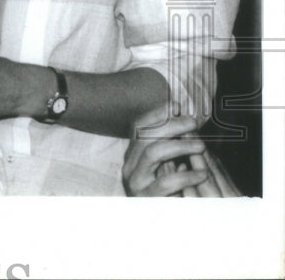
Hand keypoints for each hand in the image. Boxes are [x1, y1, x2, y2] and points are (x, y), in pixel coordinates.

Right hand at [122, 113, 239, 196]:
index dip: (157, 114)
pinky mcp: (146, 198)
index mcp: (133, 156)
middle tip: (193, 122)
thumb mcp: (166, 168)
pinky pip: (166, 182)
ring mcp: (135, 181)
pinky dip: (186, 176)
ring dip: (179, 146)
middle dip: (171, 125)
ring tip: (201, 146)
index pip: (139, 127)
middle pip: (146, 136)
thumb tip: (182, 119)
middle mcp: (130, 165)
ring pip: (153, 153)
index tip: (176, 106)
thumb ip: (170, 149)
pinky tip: (201, 173)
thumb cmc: (167, 195)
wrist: (157, 225)